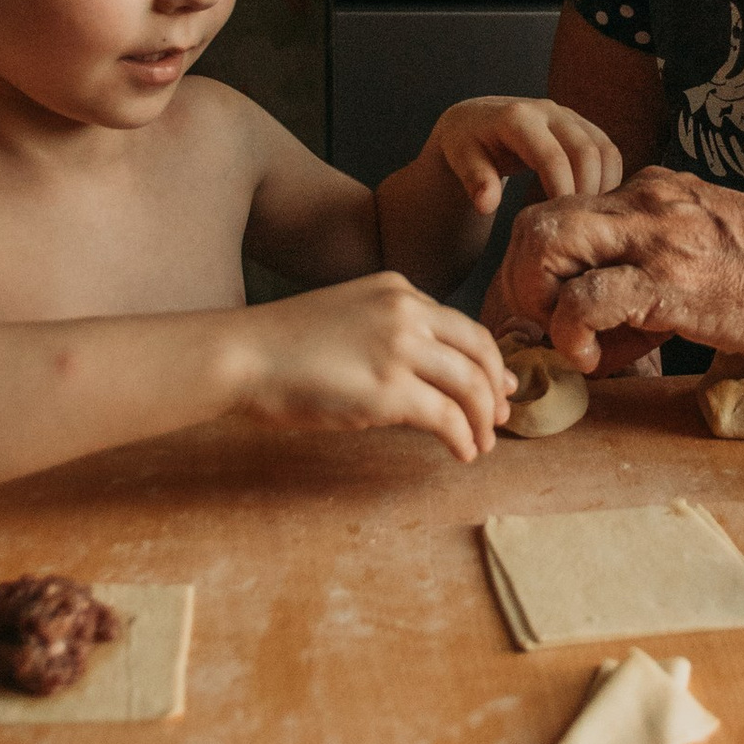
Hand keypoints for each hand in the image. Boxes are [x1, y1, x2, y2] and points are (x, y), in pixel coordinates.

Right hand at [239, 269, 509, 459]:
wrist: (241, 356)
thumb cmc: (280, 345)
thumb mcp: (345, 317)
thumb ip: (387, 332)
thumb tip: (425, 375)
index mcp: (397, 290)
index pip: (461, 325)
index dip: (488, 360)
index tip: (499, 384)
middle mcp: (407, 312)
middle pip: (479, 352)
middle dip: (496, 389)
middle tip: (502, 417)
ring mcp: (401, 348)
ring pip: (471, 386)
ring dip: (482, 421)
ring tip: (480, 444)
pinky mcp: (389, 390)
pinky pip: (447, 418)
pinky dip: (462, 439)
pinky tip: (461, 453)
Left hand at [429, 95, 622, 219]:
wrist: (476, 119)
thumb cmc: (466, 144)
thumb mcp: (460, 160)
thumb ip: (474, 180)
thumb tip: (487, 205)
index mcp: (518, 118)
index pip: (552, 158)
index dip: (562, 192)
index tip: (560, 226)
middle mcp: (549, 110)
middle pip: (586, 153)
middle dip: (587, 192)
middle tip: (578, 226)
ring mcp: (569, 115)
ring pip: (605, 150)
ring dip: (604, 186)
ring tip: (587, 217)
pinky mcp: (582, 124)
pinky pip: (608, 151)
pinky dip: (609, 178)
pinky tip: (593, 203)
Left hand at [490, 168, 743, 370]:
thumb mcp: (703, 250)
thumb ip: (650, 270)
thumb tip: (606, 325)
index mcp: (648, 194)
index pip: (558, 213)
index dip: (540, 267)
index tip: (559, 311)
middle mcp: (641, 204)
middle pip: (533, 221)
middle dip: (521, 281)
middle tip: (550, 326)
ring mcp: (653, 239)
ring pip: (544, 244)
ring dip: (538, 300)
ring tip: (570, 340)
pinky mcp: (668, 282)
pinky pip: (584, 299)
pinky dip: (570, 332)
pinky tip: (594, 358)